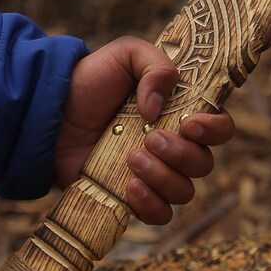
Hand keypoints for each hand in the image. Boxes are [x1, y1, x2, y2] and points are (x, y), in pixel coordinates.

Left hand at [55, 36, 233, 224]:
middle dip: (181, 154)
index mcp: (181, 115)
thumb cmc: (90, 82)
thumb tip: (158, 107)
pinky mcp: (132, 198)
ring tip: (132, 158)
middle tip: (149, 137)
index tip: (190, 124)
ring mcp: (154, 176)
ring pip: (184, 192)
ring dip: (163, 177)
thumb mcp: (125, 55)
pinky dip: (151, 204)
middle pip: (203, 164)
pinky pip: (160, 216)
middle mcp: (174, 148)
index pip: (220, 129)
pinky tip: (129, 186)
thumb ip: (154, 65)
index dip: (215, 130)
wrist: (50, 114)